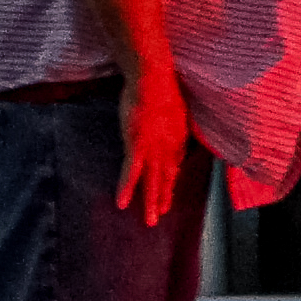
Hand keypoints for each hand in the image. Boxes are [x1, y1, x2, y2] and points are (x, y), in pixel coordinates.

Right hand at [117, 65, 192, 224]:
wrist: (154, 80)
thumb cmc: (161, 87)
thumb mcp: (173, 108)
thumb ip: (171, 122)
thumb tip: (170, 127)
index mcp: (177, 138)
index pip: (174, 164)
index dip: (170, 179)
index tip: (167, 191)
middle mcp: (169, 147)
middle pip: (166, 177)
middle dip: (163, 197)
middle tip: (161, 214)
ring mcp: (153, 148)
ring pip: (153, 180)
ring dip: (151, 202)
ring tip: (150, 221)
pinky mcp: (137, 146)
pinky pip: (132, 172)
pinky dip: (127, 188)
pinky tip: (123, 203)